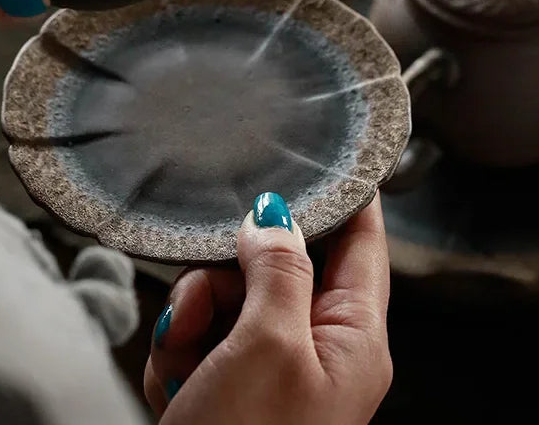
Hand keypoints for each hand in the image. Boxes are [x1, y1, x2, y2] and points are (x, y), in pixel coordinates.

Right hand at [144, 193, 392, 424]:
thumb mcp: (267, 348)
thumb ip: (278, 271)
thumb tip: (273, 216)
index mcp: (351, 340)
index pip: (361, 244)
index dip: (343, 197)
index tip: (319, 154)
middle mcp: (316, 348)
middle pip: (272, 266)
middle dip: (220, 280)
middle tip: (193, 310)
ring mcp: (270, 367)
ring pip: (226, 298)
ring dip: (189, 321)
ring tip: (181, 361)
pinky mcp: (230, 383)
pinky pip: (200, 334)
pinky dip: (177, 352)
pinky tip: (176, 384)